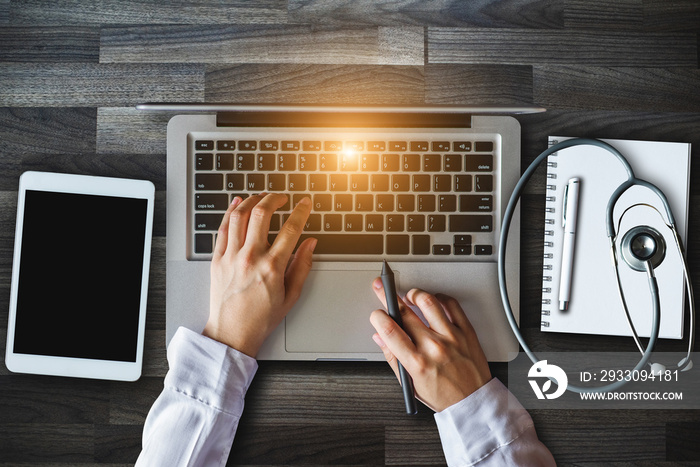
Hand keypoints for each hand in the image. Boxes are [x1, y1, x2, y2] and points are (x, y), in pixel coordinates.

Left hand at [203, 193, 316, 356]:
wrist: (232, 333)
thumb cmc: (261, 318)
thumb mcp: (291, 295)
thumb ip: (302, 266)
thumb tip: (311, 243)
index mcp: (272, 267)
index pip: (291, 229)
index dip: (301, 211)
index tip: (305, 203)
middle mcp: (250, 258)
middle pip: (262, 214)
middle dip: (275, 198)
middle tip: (282, 197)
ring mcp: (231, 257)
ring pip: (239, 215)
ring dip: (252, 201)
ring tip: (261, 198)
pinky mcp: (217, 259)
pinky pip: (223, 228)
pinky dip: (230, 211)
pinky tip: (237, 204)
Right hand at [369, 280, 491, 411]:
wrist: (474, 401)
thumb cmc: (444, 396)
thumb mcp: (411, 384)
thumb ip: (393, 358)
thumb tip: (380, 338)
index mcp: (417, 363)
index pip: (390, 331)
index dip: (378, 317)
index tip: (376, 314)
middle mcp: (434, 347)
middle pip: (405, 312)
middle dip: (387, 297)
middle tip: (382, 289)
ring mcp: (451, 337)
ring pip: (428, 302)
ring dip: (414, 294)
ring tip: (410, 296)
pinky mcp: (466, 332)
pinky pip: (452, 305)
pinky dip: (440, 297)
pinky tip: (434, 300)